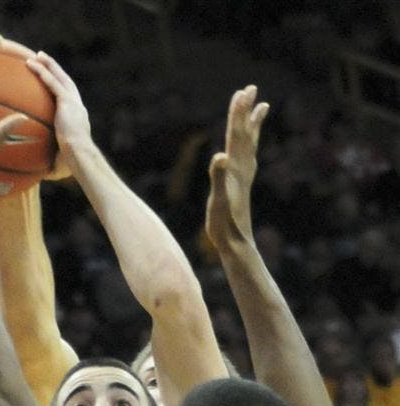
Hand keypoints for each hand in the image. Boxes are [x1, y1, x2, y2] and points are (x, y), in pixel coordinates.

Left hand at [26, 52, 91, 162]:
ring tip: (37, 55)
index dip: (61, 90)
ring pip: (59, 77)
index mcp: (77, 120)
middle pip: (66, 82)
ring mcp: (73, 102)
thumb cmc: (72, 165)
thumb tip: (38, 175)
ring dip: (49, 65)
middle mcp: (77, 107)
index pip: (68, 101)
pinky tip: (31, 63)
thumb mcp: (58, 164)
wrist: (80, 157)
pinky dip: (42, 71)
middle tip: (44, 60)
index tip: (52, 84)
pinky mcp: (67, 101)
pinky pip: (52, 82)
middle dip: (55, 70)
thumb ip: (49, 164)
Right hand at [205, 85, 268, 250]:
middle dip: (246, 111)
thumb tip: (220, 157)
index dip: (238, 113)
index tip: (242, 92)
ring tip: (262, 107)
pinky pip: (248, 157)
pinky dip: (250, 145)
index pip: (236, 135)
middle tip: (250, 88)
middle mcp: (242, 169)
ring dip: (253, 124)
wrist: (236, 242)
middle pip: (244, 133)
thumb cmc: (224, 223)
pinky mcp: (242, 185)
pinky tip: (251, 144)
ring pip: (250, 144)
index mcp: (235, 169)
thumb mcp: (218, 200)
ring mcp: (243, 177)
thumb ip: (218, 177)